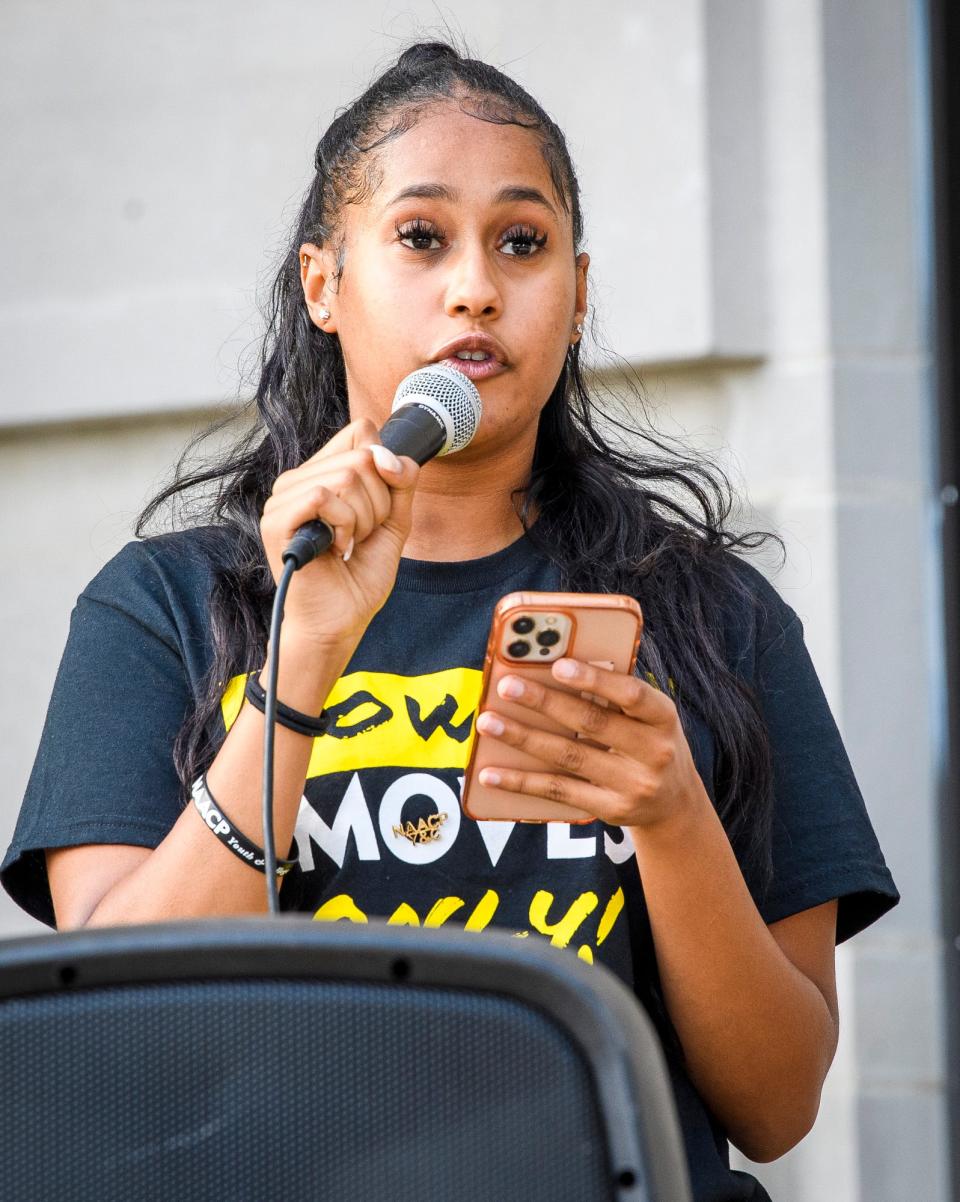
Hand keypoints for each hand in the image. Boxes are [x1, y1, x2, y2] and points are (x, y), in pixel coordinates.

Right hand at [260, 418, 419, 649]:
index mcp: (321, 474)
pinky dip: (343, 526)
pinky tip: (336, 549)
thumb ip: (401, 485)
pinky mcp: (277, 521)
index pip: (361, 432)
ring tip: (346, 545)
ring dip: (362, 521)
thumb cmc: (359, 577)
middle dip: (378, 506)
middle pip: (361, 457)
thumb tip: (391, 455)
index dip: (385, 465)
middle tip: (360, 537)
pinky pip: (322, 497)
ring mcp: (283, 499)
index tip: (383, 506)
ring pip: (346, 477)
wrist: (340, 622)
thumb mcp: (393, 523)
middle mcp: (298, 480)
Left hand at [474, 658, 707, 832]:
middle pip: (591, 723)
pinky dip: (522, 782)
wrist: (675, 804)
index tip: (558, 666)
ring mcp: (633, 784)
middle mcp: (654, 751)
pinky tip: (491, 773)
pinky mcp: (611, 809)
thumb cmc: (649, 743)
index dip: (594, 680)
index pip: (631, 694)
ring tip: (489, 723)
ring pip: (568, 757)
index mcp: (663, 716)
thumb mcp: (648, 716)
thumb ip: (614, 695)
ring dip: (523, 738)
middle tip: (507, 687)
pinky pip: (559, 791)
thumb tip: (552, 669)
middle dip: (544, 702)